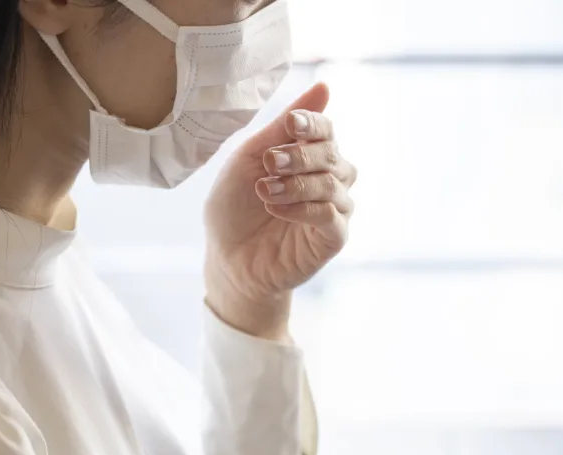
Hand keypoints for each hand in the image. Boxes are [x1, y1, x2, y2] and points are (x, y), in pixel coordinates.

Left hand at [204, 83, 356, 340]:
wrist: (227, 259)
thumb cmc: (236, 208)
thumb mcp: (249, 160)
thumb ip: (283, 128)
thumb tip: (325, 87)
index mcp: (308, 156)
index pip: (326, 129)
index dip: (312, 123)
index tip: (290, 126)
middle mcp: (328, 179)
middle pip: (332, 153)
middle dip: (300, 154)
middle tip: (269, 163)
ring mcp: (334, 209)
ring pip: (334, 183)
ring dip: (298, 182)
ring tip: (265, 190)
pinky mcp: (333, 238)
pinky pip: (331, 215)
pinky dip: (303, 208)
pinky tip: (276, 209)